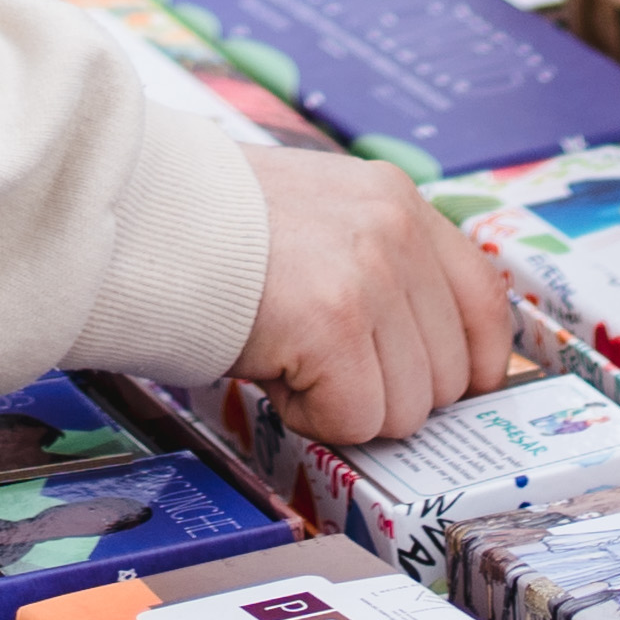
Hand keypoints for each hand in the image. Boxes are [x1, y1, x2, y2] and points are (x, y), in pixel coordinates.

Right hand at [236, 151, 527, 448]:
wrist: (133, 218)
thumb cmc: (209, 232)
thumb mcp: (319, 219)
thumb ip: (381, 267)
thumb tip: (430, 361)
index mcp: (397, 199)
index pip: (485, 303)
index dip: (468, 366)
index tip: (432, 389)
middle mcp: (396, 230)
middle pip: (450, 375)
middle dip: (387, 390)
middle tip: (320, 363)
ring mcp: (370, 275)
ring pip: (407, 409)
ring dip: (346, 406)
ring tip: (289, 356)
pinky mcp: (333, 323)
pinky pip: (357, 421)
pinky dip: (311, 417)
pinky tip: (272, 370)